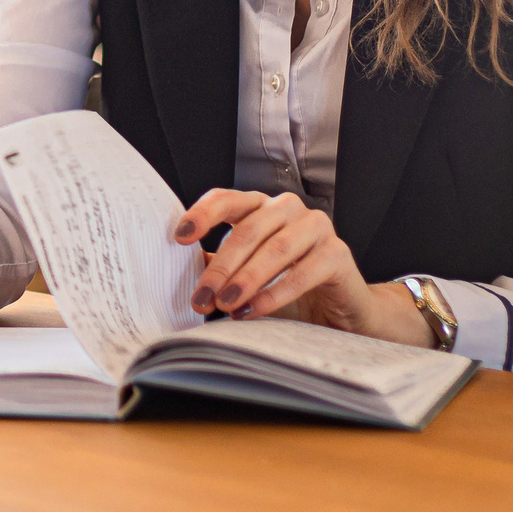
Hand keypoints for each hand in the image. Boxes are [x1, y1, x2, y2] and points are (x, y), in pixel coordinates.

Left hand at [171, 189, 430, 346]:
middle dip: (221, 267)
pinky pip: (303, 271)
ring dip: (246, 280)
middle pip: (248, 230)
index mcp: (260, 207)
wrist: (339, 311)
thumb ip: (217, 266)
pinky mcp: (337, 253)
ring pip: (275, 248)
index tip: (180, 237)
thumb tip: (173, 270)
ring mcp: (315, 227)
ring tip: (226, 305)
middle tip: (202, 297)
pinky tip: (256, 310)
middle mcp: (288, 209)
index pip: (226, 200)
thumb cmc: (287, 289)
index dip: (202, 215)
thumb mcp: (246, 276)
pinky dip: (276, 293)